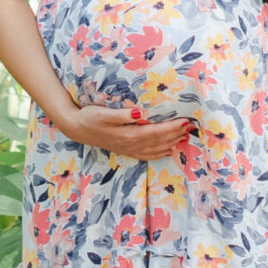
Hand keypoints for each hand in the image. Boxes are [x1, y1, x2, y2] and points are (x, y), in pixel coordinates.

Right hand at [59, 103, 192, 159]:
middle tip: (191, 127)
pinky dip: (160, 153)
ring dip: (171, 143)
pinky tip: (168, 150)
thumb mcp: (103, 113)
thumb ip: (123, 115)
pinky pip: (147, 155)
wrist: (76, 129)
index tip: (185, 121)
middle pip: (158, 141)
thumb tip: (141, 114)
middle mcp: (130, 144)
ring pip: (155, 149)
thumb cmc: (89, 117)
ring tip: (185, 137)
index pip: (155, 132)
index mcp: (127, 134)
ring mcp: (128, 149)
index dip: (171, 128)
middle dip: (176, 134)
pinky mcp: (125, 150)